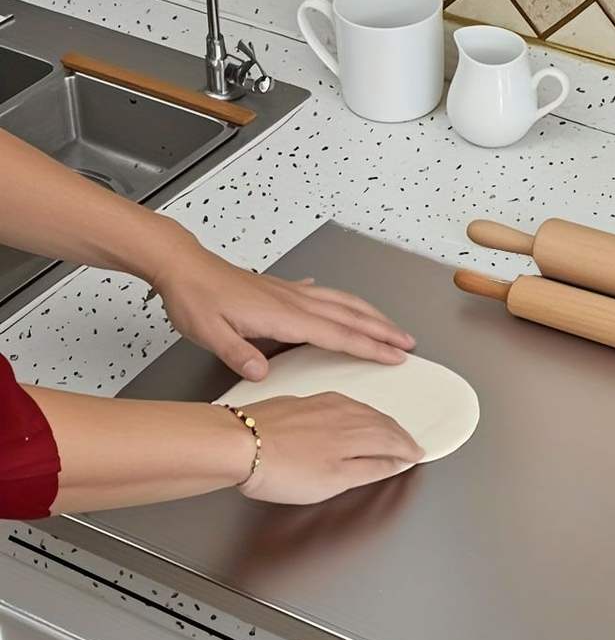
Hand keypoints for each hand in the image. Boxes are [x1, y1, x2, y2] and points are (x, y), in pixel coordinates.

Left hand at [147, 228, 414, 379]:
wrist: (181, 266)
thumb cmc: (194, 298)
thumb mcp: (208, 332)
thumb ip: (237, 353)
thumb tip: (261, 373)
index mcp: (283, 315)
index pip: (338, 334)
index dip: (370, 347)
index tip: (395, 356)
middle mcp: (294, 301)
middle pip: (351, 315)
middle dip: (384, 330)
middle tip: (409, 343)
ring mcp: (291, 292)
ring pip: (342, 301)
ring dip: (371, 314)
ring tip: (390, 326)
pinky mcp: (282, 288)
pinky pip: (324, 294)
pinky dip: (343, 301)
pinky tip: (344, 304)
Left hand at [235, 393, 424, 503]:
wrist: (237, 443)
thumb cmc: (280, 466)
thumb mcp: (334, 480)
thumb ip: (369, 469)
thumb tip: (396, 462)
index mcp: (356, 431)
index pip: (393, 438)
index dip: (407, 449)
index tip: (416, 455)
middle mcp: (344, 411)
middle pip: (382, 421)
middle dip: (399, 434)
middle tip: (410, 445)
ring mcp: (322, 403)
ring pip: (364, 410)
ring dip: (382, 422)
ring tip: (389, 431)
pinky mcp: (304, 402)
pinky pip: (345, 404)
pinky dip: (360, 414)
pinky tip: (354, 417)